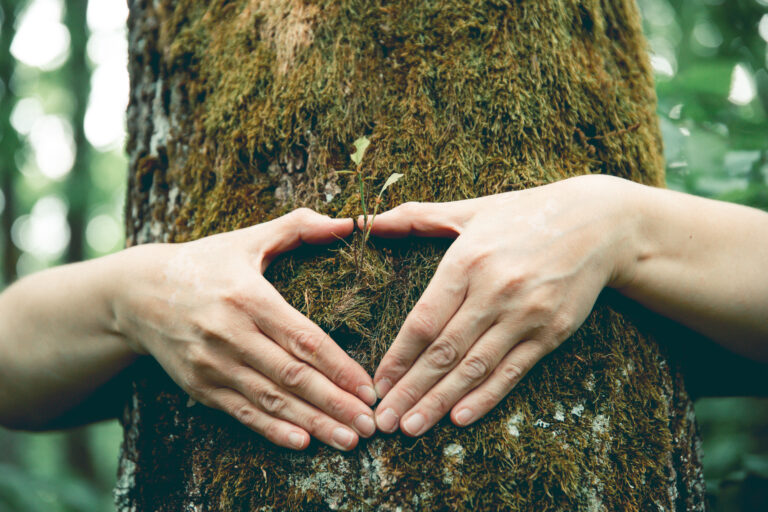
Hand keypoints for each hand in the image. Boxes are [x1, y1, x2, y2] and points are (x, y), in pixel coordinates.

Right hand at [114, 208, 376, 449]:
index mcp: (248, 297)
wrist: (135, 293)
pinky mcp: (198, 385)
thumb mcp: (247, 239)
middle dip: (335, 404)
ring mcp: (211, 364)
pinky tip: (302, 442)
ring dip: (313, 423)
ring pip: (271, 400)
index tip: (369, 387)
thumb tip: (351, 221)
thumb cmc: (204, 262)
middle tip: (369, 425)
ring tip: (349, 440)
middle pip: (292, 376)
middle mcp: (229, 333)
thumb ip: (299, 227)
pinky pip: (241, 412)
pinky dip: (272, 430)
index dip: (339, 367)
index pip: (303, 338)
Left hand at [365, 175, 639, 434]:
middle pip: (443, 352)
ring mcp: (526, 314)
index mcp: (467, 261)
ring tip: (411, 427)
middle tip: (383, 421)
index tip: (377, 384)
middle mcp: (495, 290)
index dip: (397, 358)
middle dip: (409, 390)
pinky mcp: (552, 332)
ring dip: (439, 402)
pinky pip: (512, 371)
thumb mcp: (470, 210)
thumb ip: (415, 217)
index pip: (423, 322)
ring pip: (474, 368)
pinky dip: (485, 397)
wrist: (599, 223)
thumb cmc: (524, 215)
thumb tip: (366, 222)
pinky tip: (460, 418)